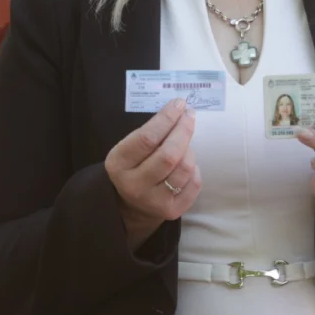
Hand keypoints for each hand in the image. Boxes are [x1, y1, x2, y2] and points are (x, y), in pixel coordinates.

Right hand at [105, 99, 200, 246]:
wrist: (131, 202)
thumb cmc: (134, 164)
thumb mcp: (130, 147)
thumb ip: (150, 131)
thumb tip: (180, 108)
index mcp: (119, 164)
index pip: (147, 138)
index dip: (167, 118)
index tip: (179, 104)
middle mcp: (134, 185)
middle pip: (169, 155)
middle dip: (183, 131)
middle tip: (189, 116)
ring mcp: (154, 201)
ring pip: (184, 168)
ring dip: (189, 150)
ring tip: (184, 144)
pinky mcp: (172, 211)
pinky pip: (194, 184)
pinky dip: (195, 169)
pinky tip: (187, 164)